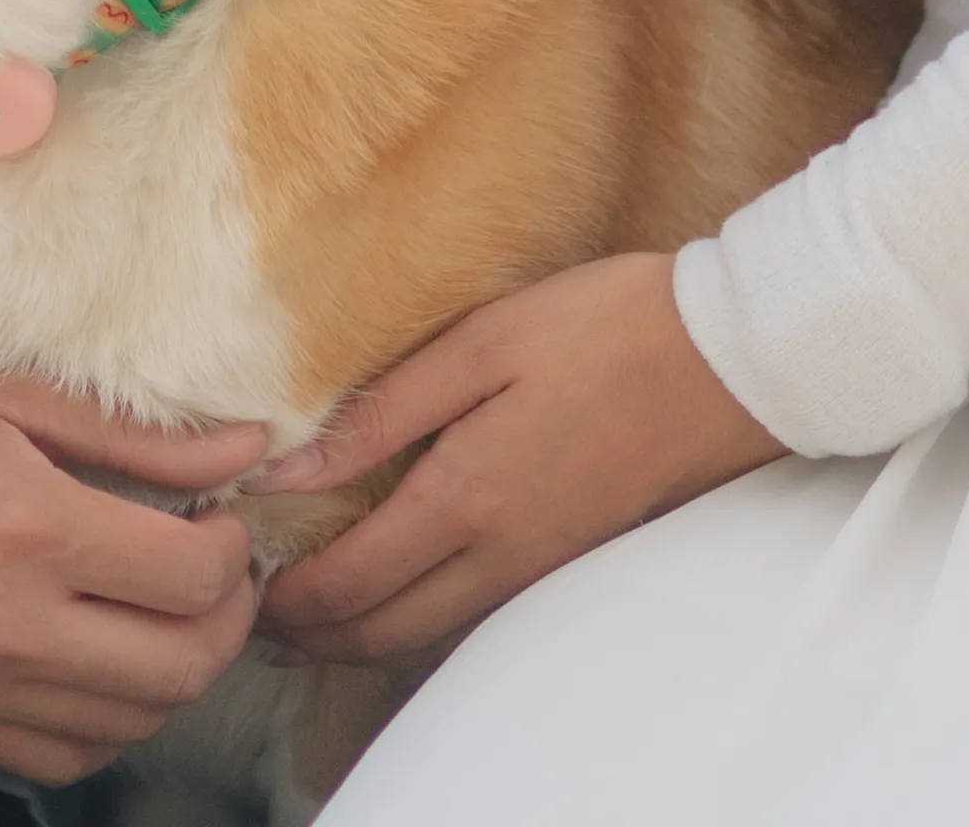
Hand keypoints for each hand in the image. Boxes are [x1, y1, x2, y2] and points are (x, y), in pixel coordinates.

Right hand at [0, 344, 267, 783]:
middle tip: (213, 569)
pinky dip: (104, 725)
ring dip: (172, 673)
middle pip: (183, 667)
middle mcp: (7, 625)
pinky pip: (59, 758)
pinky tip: (98, 667)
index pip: (194, 577)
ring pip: (132, 724)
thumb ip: (126, 434)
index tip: (217, 515)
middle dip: (226, 619)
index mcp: (27, 528)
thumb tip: (237, 448)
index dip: (233, 547)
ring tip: (159, 613)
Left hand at [248, 252, 775, 667]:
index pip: (348, 587)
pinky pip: (473, 614)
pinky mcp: (569, 556)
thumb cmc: (602, 330)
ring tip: (308, 605)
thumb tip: (282, 467)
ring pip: (428, 634)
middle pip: (382, 633)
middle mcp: (502, 555)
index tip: (236, 577)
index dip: (284, 600)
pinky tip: (398, 580)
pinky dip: (416, 617)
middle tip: (253, 612)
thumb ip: (378, 414)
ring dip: (360, 633)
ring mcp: (541, 566)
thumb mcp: (478, 346)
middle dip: (310, 637)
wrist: (732, 359)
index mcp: (467, 501)